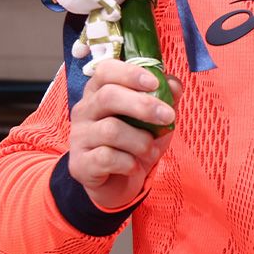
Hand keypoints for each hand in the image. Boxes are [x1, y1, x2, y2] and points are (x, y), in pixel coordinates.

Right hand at [69, 60, 178, 209]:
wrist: (118, 182)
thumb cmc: (136, 142)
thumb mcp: (156, 118)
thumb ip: (165, 97)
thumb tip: (173, 84)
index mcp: (100, 92)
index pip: (105, 71)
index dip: (130, 73)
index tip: (154, 83)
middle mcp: (84, 110)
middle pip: (108, 96)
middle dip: (143, 105)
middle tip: (168, 117)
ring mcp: (79, 137)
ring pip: (111, 130)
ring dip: (141, 141)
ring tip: (151, 150)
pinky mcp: (80, 164)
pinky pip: (107, 158)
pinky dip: (129, 163)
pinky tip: (134, 166)